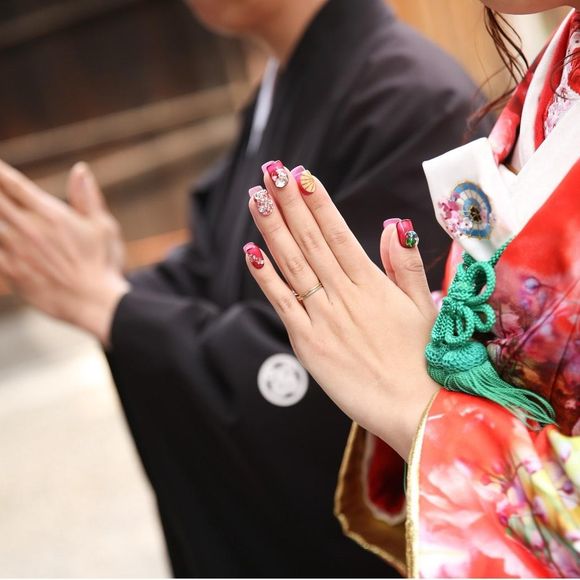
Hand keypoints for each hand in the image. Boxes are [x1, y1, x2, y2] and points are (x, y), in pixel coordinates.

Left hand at [0, 160, 128, 344]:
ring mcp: (15, 250)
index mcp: (51, 214)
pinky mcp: (10, 271)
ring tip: (1, 214)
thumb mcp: (103, 226)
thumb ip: (88, 197)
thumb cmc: (102, 263)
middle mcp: (28, 228)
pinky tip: (0, 237)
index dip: (0, 172)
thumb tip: (80, 169)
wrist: (94, 302)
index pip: (13, 184)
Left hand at [244, 164, 439, 458]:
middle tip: (272, 170)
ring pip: (292, 264)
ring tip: (256, 197)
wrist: (416, 409)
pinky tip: (251, 252)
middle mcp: (344, 294)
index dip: (317, 202)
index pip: (338, 232)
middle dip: (288, 202)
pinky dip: (266, 277)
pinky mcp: (308, 343)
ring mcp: (323, 317)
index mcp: (372, 283)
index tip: (301, 175)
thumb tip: (393, 225)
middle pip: (309, 239)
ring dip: (272, 228)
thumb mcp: (424, 306)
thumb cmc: (425, 359)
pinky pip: (282, 303)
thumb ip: (406, 265)